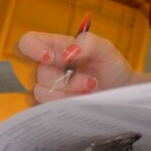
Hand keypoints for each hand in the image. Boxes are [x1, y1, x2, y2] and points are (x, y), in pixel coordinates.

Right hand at [17, 31, 136, 102]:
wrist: (121, 92)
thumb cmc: (112, 67)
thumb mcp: (106, 49)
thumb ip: (88, 42)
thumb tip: (67, 52)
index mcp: (57, 47)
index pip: (29, 42)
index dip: (32, 48)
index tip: (50, 57)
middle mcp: (50, 66)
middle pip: (38, 72)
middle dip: (65, 79)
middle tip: (90, 81)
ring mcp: (51, 87)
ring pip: (42, 92)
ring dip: (69, 93)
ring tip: (89, 90)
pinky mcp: (53, 106)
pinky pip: (47, 108)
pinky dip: (67, 105)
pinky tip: (83, 101)